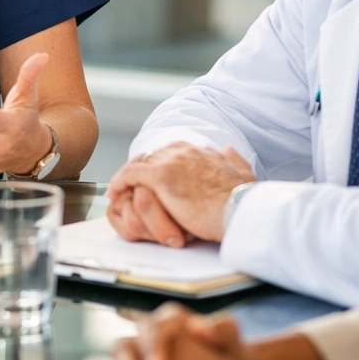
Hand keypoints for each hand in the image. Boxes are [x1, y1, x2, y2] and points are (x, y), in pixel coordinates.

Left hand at [108, 143, 254, 242]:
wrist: (241, 210)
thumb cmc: (244, 201)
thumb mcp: (244, 174)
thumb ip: (235, 159)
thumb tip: (229, 149)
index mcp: (203, 151)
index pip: (173, 152)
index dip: (161, 165)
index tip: (154, 179)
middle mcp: (186, 151)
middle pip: (153, 156)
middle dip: (142, 172)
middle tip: (131, 187)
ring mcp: (172, 161)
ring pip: (140, 165)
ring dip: (129, 179)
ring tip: (119, 191)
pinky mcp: (160, 175)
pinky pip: (130, 174)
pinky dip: (119, 182)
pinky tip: (114, 192)